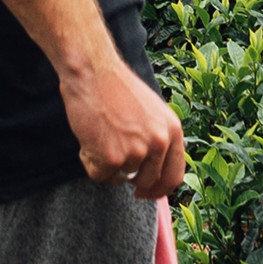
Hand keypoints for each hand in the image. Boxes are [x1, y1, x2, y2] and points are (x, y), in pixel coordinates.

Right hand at [65, 61, 185, 203]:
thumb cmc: (116, 87)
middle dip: (131, 182)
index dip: (160, 189)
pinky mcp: (112, 158)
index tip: (145, 192)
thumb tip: (154, 170)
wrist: (93, 71)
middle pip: (148, 182)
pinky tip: (87, 138)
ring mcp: (136, 152)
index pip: (174, 176)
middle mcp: (159, 143)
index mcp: (173, 131)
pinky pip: (99, 175)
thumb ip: (158, 138)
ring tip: (98, 136)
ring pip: (120, 178)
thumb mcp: (152, 112)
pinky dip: (89, 161)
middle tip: (115, 169)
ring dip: (106, 165)